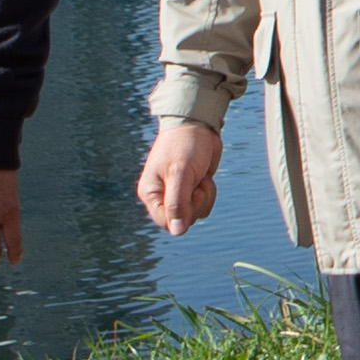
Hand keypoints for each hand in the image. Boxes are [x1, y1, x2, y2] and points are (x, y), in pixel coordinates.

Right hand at [136, 120, 220, 235]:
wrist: (198, 127)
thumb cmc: (184, 145)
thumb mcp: (180, 173)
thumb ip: (177, 203)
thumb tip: (177, 232)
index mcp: (151, 193)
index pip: (166, 222)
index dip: (182, 214)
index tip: (190, 194)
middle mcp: (162, 197)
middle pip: (184, 220)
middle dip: (196, 202)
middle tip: (195, 181)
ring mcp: (178, 195)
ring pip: (196, 214)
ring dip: (204, 197)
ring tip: (199, 177)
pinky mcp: (192, 191)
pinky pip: (203, 205)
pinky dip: (208, 193)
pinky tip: (204, 177)